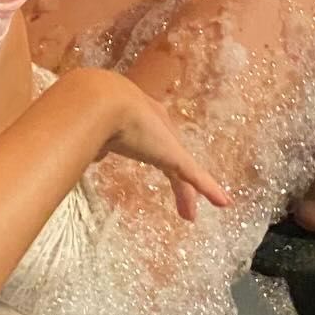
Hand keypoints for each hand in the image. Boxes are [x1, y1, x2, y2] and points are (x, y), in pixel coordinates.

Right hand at [97, 75, 230, 221]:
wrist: (100, 100)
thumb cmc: (90, 114)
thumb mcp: (92, 132)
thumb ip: (95, 144)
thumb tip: (91, 155)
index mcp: (137, 117)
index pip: (152, 142)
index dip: (157, 156)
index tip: (160, 172)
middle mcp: (156, 126)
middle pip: (171, 158)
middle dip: (177, 179)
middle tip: (182, 201)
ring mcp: (166, 143)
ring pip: (183, 172)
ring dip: (186, 193)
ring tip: (189, 214)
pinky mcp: (175, 156)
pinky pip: (195, 177)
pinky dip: (208, 189)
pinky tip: (223, 202)